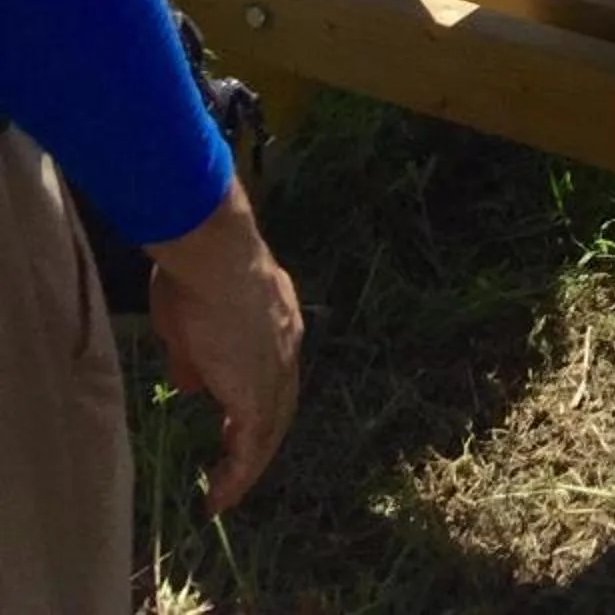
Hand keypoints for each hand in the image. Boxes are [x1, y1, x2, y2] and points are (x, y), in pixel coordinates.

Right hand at [144, 176, 302, 514]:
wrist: (213, 255)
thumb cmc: (197, 273)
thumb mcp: (191, 318)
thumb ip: (195, 354)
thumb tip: (192, 385)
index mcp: (276, 322)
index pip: (272, 372)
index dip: (256, 399)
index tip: (234, 423)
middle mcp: (286, 346)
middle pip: (279, 405)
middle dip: (258, 439)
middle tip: (234, 467)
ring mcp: (276, 370)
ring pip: (270, 428)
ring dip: (248, 464)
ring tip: (224, 493)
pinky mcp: (257, 394)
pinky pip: (251, 445)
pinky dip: (238, 474)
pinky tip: (219, 496)